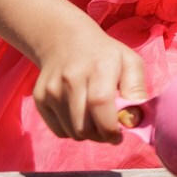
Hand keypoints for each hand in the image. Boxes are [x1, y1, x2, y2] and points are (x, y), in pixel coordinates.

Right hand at [32, 31, 147, 143]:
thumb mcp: (130, 63)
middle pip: (84, 126)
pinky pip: (59, 131)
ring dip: (88, 134)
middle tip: (110, 129)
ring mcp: (52, 89)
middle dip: (102, 136)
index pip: (100, 103)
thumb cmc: (104, 55)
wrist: (65, 40)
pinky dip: (72, 130)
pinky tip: (80, 115)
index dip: (110, 127)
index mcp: (98, 67)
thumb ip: (136, 90)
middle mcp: (71, 78)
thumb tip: (135, 120)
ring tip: (96, 119)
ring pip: (72, 132)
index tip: (119, 135)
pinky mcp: (40, 98)